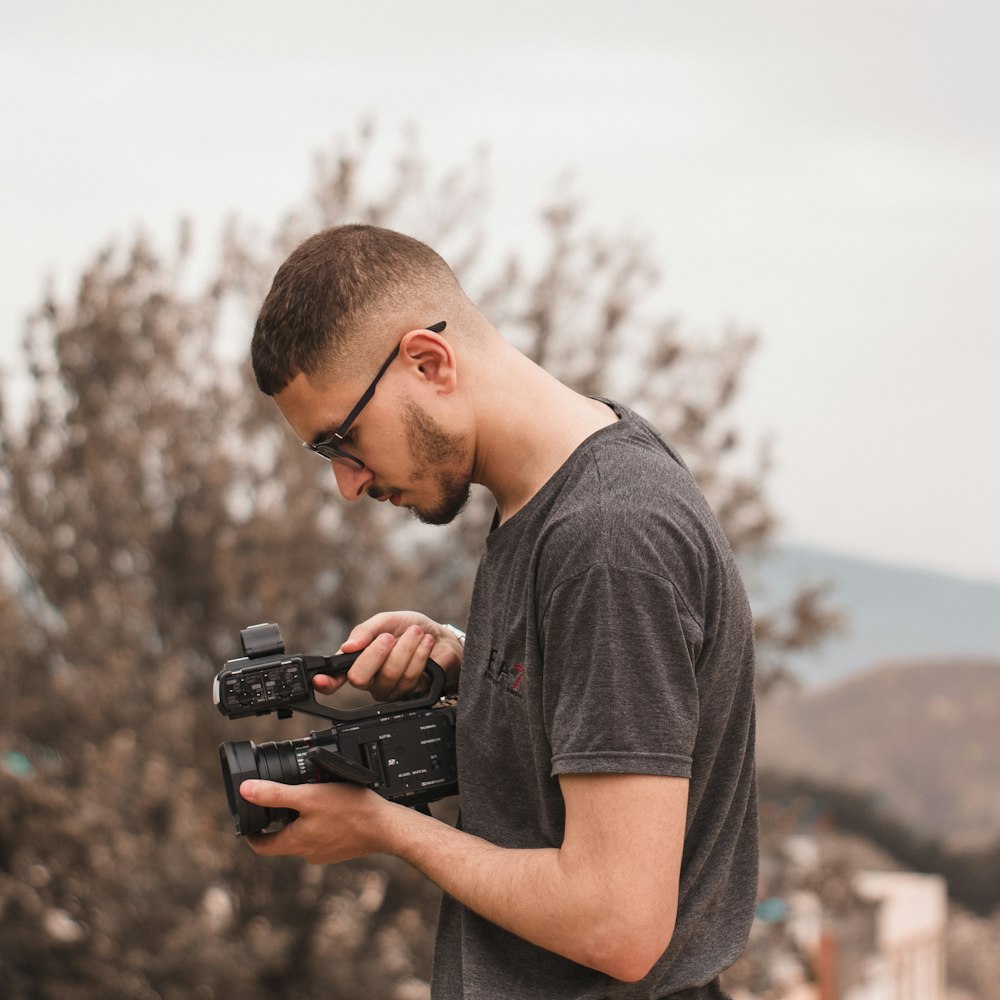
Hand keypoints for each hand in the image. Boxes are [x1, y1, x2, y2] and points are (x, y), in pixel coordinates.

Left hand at [240, 779, 389, 864]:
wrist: (385, 827)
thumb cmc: (349, 811)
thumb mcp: (308, 796)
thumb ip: (275, 794)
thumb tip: (246, 791)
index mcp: (295, 842)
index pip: (261, 846)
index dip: (250, 834)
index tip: (247, 822)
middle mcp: (308, 853)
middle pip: (283, 839)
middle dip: (280, 820)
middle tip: (281, 799)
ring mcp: (325, 853)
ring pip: (304, 837)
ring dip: (302, 821)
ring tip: (311, 799)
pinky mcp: (340, 849)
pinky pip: (323, 836)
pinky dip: (321, 824)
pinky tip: (333, 809)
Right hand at [313, 610, 462, 701]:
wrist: (442, 639)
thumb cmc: (409, 629)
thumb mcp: (386, 621)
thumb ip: (366, 631)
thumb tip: (347, 646)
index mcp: (358, 661)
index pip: (336, 677)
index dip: (326, 682)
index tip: (320, 680)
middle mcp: (371, 680)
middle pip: (360, 678)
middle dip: (376, 654)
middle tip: (388, 637)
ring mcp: (390, 690)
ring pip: (389, 676)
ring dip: (405, 648)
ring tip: (415, 633)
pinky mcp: (411, 695)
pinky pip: (410, 678)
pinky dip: (419, 655)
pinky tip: (425, 644)